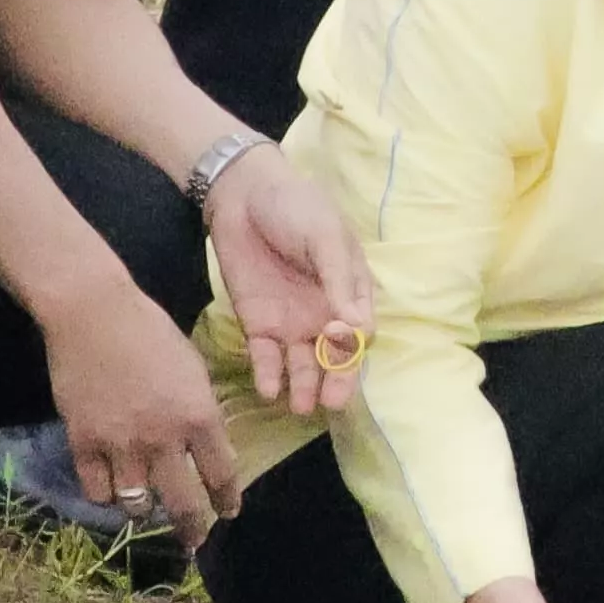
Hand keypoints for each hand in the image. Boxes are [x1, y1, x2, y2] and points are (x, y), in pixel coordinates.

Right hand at [45, 271, 240, 539]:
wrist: (93, 316)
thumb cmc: (151, 333)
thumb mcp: (192, 370)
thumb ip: (200, 412)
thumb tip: (206, 449)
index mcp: (199, 416)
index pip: (221, 474)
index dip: (227, 500)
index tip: (229, 513)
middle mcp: (163, 439)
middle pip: (183, 504)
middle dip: (192, 529)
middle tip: (194, 541)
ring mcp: (120, 445)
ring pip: (136, 504)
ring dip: (145, 510)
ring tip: (147, 509)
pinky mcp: (83, 444)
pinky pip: (97, 491)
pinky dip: (106, 495)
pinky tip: (111, 490)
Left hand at [208, 151, 371, 414]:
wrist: (242, 196)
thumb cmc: (297, 208)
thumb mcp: (325, 238)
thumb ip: (338, 281)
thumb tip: (358, 327)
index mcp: (351, 291)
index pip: (360, 330)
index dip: (354, 343)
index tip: (339, 339)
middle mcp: (324, 313)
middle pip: (335, 356)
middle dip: (335, 381)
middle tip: (330, 403)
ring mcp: (291, 321)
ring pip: (302, 363)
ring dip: (304, 385)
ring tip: (300, 406)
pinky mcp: (258, 324)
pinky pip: (265, 357)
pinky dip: (269, 375)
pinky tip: (270, 390)